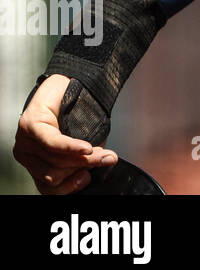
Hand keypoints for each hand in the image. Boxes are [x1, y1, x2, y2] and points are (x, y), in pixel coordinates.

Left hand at [12, 74, 117, 194]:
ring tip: (101, 153)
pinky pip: (52, 143)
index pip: (48, 187)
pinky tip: (86, 147)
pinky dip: (71, 147)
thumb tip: (105, 164)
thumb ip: (86, 159)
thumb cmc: (79, 114)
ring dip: (83, 158)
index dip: (69, 187)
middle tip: (105, 159)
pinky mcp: (30, 126)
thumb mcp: (83, 145)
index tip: (88, 179)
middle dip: (82, 168)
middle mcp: (28, 155)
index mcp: (37, 164)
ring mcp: (25, 141)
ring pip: (55, 160)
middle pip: (53, 174)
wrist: (74, 82)